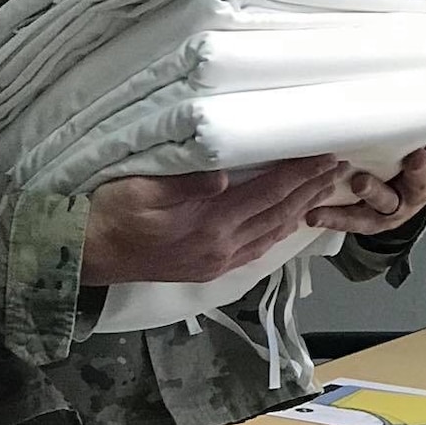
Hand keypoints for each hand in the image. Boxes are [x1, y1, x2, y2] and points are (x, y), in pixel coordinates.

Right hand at [82, 157, 345, 285]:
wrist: (85, 254)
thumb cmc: (109, 211)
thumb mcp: (141, 187)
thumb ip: (186, 182)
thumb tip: (225, 176)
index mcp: (209, 224)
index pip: (267, 193)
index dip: (299, 174)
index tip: (325, 156)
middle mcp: (221, 247)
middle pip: (278, 214)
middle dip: (311, 190)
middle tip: (339, 168)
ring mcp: (216, 261)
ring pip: (271, 233)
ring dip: (301, 210)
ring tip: (325, 189)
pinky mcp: (208, 268)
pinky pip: (256, 248)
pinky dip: (278, 231)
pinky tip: (288, 222)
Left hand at [305, 132, 425, 236]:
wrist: (403, 196)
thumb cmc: (414, 155)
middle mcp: (421, 189)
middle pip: (423, 183)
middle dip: (420, 172)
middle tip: (416, 159)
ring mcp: (398, 207)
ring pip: (389, 203)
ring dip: (375, 192)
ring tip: (360, 183)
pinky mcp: (375, 221)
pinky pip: (357, 221)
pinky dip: (337, 218)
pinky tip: (318, 214)